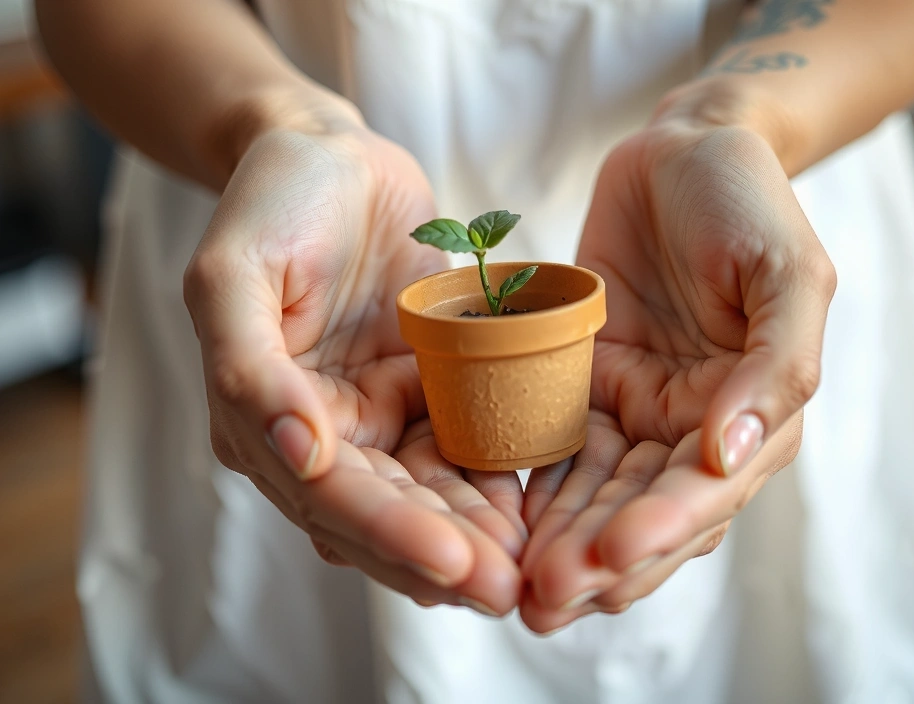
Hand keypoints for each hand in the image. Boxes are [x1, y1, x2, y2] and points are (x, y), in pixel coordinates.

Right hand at [183, 113, 522, 614]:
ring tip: (531, 565)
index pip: (329, 497)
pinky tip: (537, 505)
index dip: (390, 533)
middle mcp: (322, 435)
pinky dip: (496, 481)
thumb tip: (300, 455)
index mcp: (262, 419)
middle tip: (508, 590)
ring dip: (476, 535)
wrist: (332, 157)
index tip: (456, 563)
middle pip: (384, 515)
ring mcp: (378, 417)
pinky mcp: (427, 392)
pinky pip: (464, 448)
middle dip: (444, 557)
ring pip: (429, 497)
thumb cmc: (276, 202)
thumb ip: (250, 369)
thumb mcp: (236, 272)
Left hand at [518, 125, 835, 632]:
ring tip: (517, 588)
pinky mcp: (585, 385)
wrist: (685, 149)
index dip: (660, 529)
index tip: (609, 558)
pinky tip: (498, 523)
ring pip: (596, 497)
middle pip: (644, 512)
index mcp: (754, 413)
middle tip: (544, 602)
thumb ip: (774, 368)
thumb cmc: (746, 202)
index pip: (706, 491)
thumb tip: (731, 455)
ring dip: (561, 544)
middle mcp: (693, 427)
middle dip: (598, 560)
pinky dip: (532, 489)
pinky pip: (555, 447)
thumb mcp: (787, 274)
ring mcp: (637, 411)